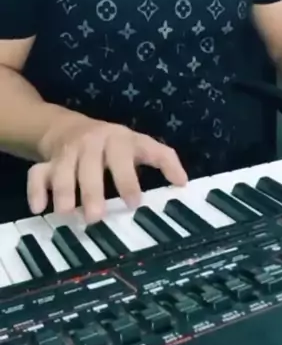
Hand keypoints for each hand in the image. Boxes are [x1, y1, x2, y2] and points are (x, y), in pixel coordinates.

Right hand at [28, 118, 187, 223]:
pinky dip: (36, 190)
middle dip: (92, 191)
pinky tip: (39, 208)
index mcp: (118, 139)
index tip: (134, 202)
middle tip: (96, 216)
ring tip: (66, 214)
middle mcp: (91, 144)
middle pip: (90, 166)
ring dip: (64, 192)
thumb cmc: (115, 145)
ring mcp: (68, 152)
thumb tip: (183, 183)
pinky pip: (37, 174)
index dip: (128, 178)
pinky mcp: (48, 162)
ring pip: (63, 170)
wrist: (70, 128)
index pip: (123, 156)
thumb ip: (163, 159)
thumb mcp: (140, 145)